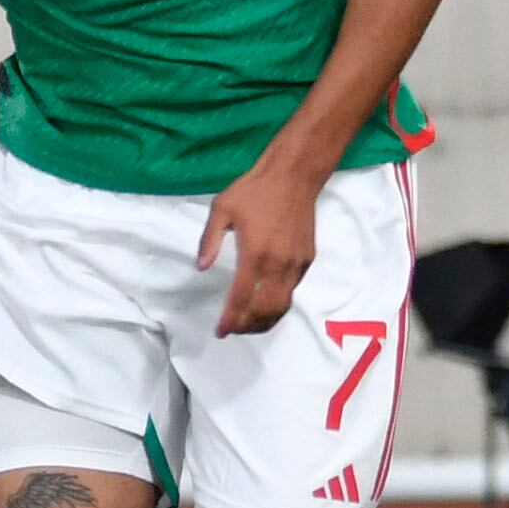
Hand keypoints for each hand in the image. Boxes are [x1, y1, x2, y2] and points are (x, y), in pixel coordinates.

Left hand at [200, 160, 320, 334]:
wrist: (295, 176)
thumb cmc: (255, 190)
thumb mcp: (222, 208)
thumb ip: (209, 240)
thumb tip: (201, 267)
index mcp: (255, 253)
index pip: (242, 298)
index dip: (231, 319)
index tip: (221, 331)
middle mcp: (279, 264)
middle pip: (265, 310)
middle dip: (247, 326)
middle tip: (233, 330)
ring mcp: (296, 264)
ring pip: (283, 305)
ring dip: (265, 321)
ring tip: (249, 325)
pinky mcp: (307, 259)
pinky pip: (292, 290)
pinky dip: (278, 303)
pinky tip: (266, 302)